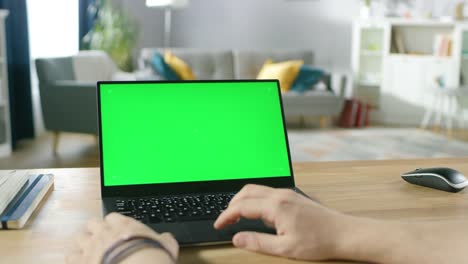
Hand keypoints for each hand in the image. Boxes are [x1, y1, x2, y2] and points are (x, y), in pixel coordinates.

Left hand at [67, 213, 178, 263]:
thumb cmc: (152, 258)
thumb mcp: (166, 246)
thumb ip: (164, 240)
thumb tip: (167, 238)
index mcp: (125, 225)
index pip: (113, 217)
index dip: (114, 225)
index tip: (116, 231)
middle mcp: (106, 233)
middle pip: (93, 223)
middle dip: (96, 231)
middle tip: (101, 241)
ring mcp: (91, 247)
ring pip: (80, 238)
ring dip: (84, 244)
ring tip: (89, 252)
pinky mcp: (81, 262)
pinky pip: (71, 257)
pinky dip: (75, 260)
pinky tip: (81, 263)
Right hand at [214, 184, 350, 260]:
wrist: (343, 233)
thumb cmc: (318, 241)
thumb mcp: (285, 248)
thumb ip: (258, 242)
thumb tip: (237, 238)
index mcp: (276, 206)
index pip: (242, 206)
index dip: (227, 216)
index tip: (219, 225)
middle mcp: (280, 195)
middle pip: (246, 192)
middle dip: (232, 204)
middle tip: (225, 220)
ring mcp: (287, 194)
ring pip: (256, 190)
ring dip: (243, 200)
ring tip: (237, 216)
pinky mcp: (293, 196)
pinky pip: (267, 192)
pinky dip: (255, 200)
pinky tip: (257, 214)